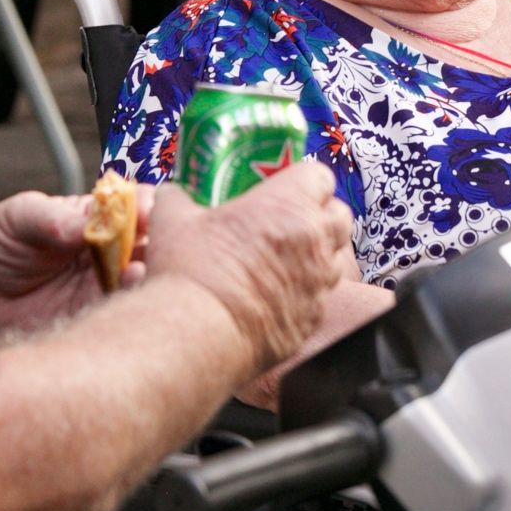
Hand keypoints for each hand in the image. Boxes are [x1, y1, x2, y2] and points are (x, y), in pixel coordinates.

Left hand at [0, 186, 153, 335]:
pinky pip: (118, 308)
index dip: (148, 206)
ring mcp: (100, 282)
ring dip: (146, 272)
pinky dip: (128, 300)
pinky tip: (126, 290)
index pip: (134, 204)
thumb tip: (89, 223)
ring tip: (138, 269)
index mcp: (94, 215)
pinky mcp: (90, 314)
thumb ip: (55, 219)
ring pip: (140, 276)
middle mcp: (105, 248)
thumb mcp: (20, 217)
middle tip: (157, 243)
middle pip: (148, 242)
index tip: (149, 211)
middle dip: (160, 241)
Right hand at [142, 161, 355, 373]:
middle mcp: (314, 240)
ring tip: (284, 263)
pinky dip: (305, 296)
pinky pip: (319, 299)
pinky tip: (276, 299)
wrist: (197, 333)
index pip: (320, 177)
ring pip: (335, 259)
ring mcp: (318, 282)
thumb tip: (171, 194)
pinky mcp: (312, 319)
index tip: (286, 188)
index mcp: (289, 204)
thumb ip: (177, 198)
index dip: (304, 181)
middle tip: (290, 223)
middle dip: (321, 216)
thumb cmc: (192, 271)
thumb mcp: (173, 219)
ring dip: (317, 257)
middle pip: (340, 216)